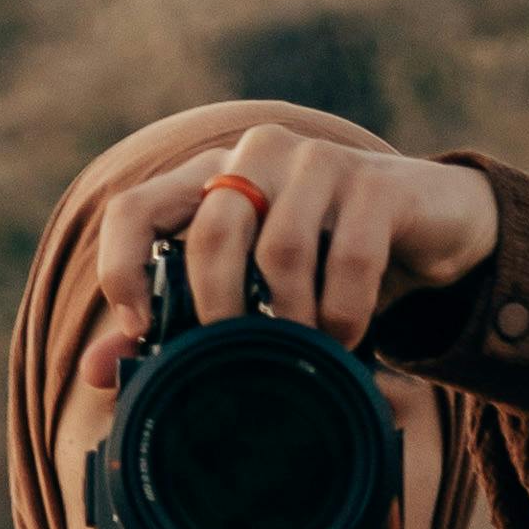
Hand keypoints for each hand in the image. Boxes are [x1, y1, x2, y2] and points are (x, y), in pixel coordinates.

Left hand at [77, 101, 498, 359]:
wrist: (431, 226)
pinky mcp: (376, 180)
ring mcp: (317, 160)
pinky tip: (348, 336)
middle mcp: (255, 157)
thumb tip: (97, 371)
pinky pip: (351, 257)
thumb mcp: (253, 294)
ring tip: (306, 354)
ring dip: (293, 319)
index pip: (133, 209)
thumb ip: (177, 325)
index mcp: (209, 179)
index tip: (144, 333)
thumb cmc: (324, 264)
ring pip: (282, 249)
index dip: (122, 270)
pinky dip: (345, 311)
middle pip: (211, 233)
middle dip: (222, 311)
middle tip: (239, 360)